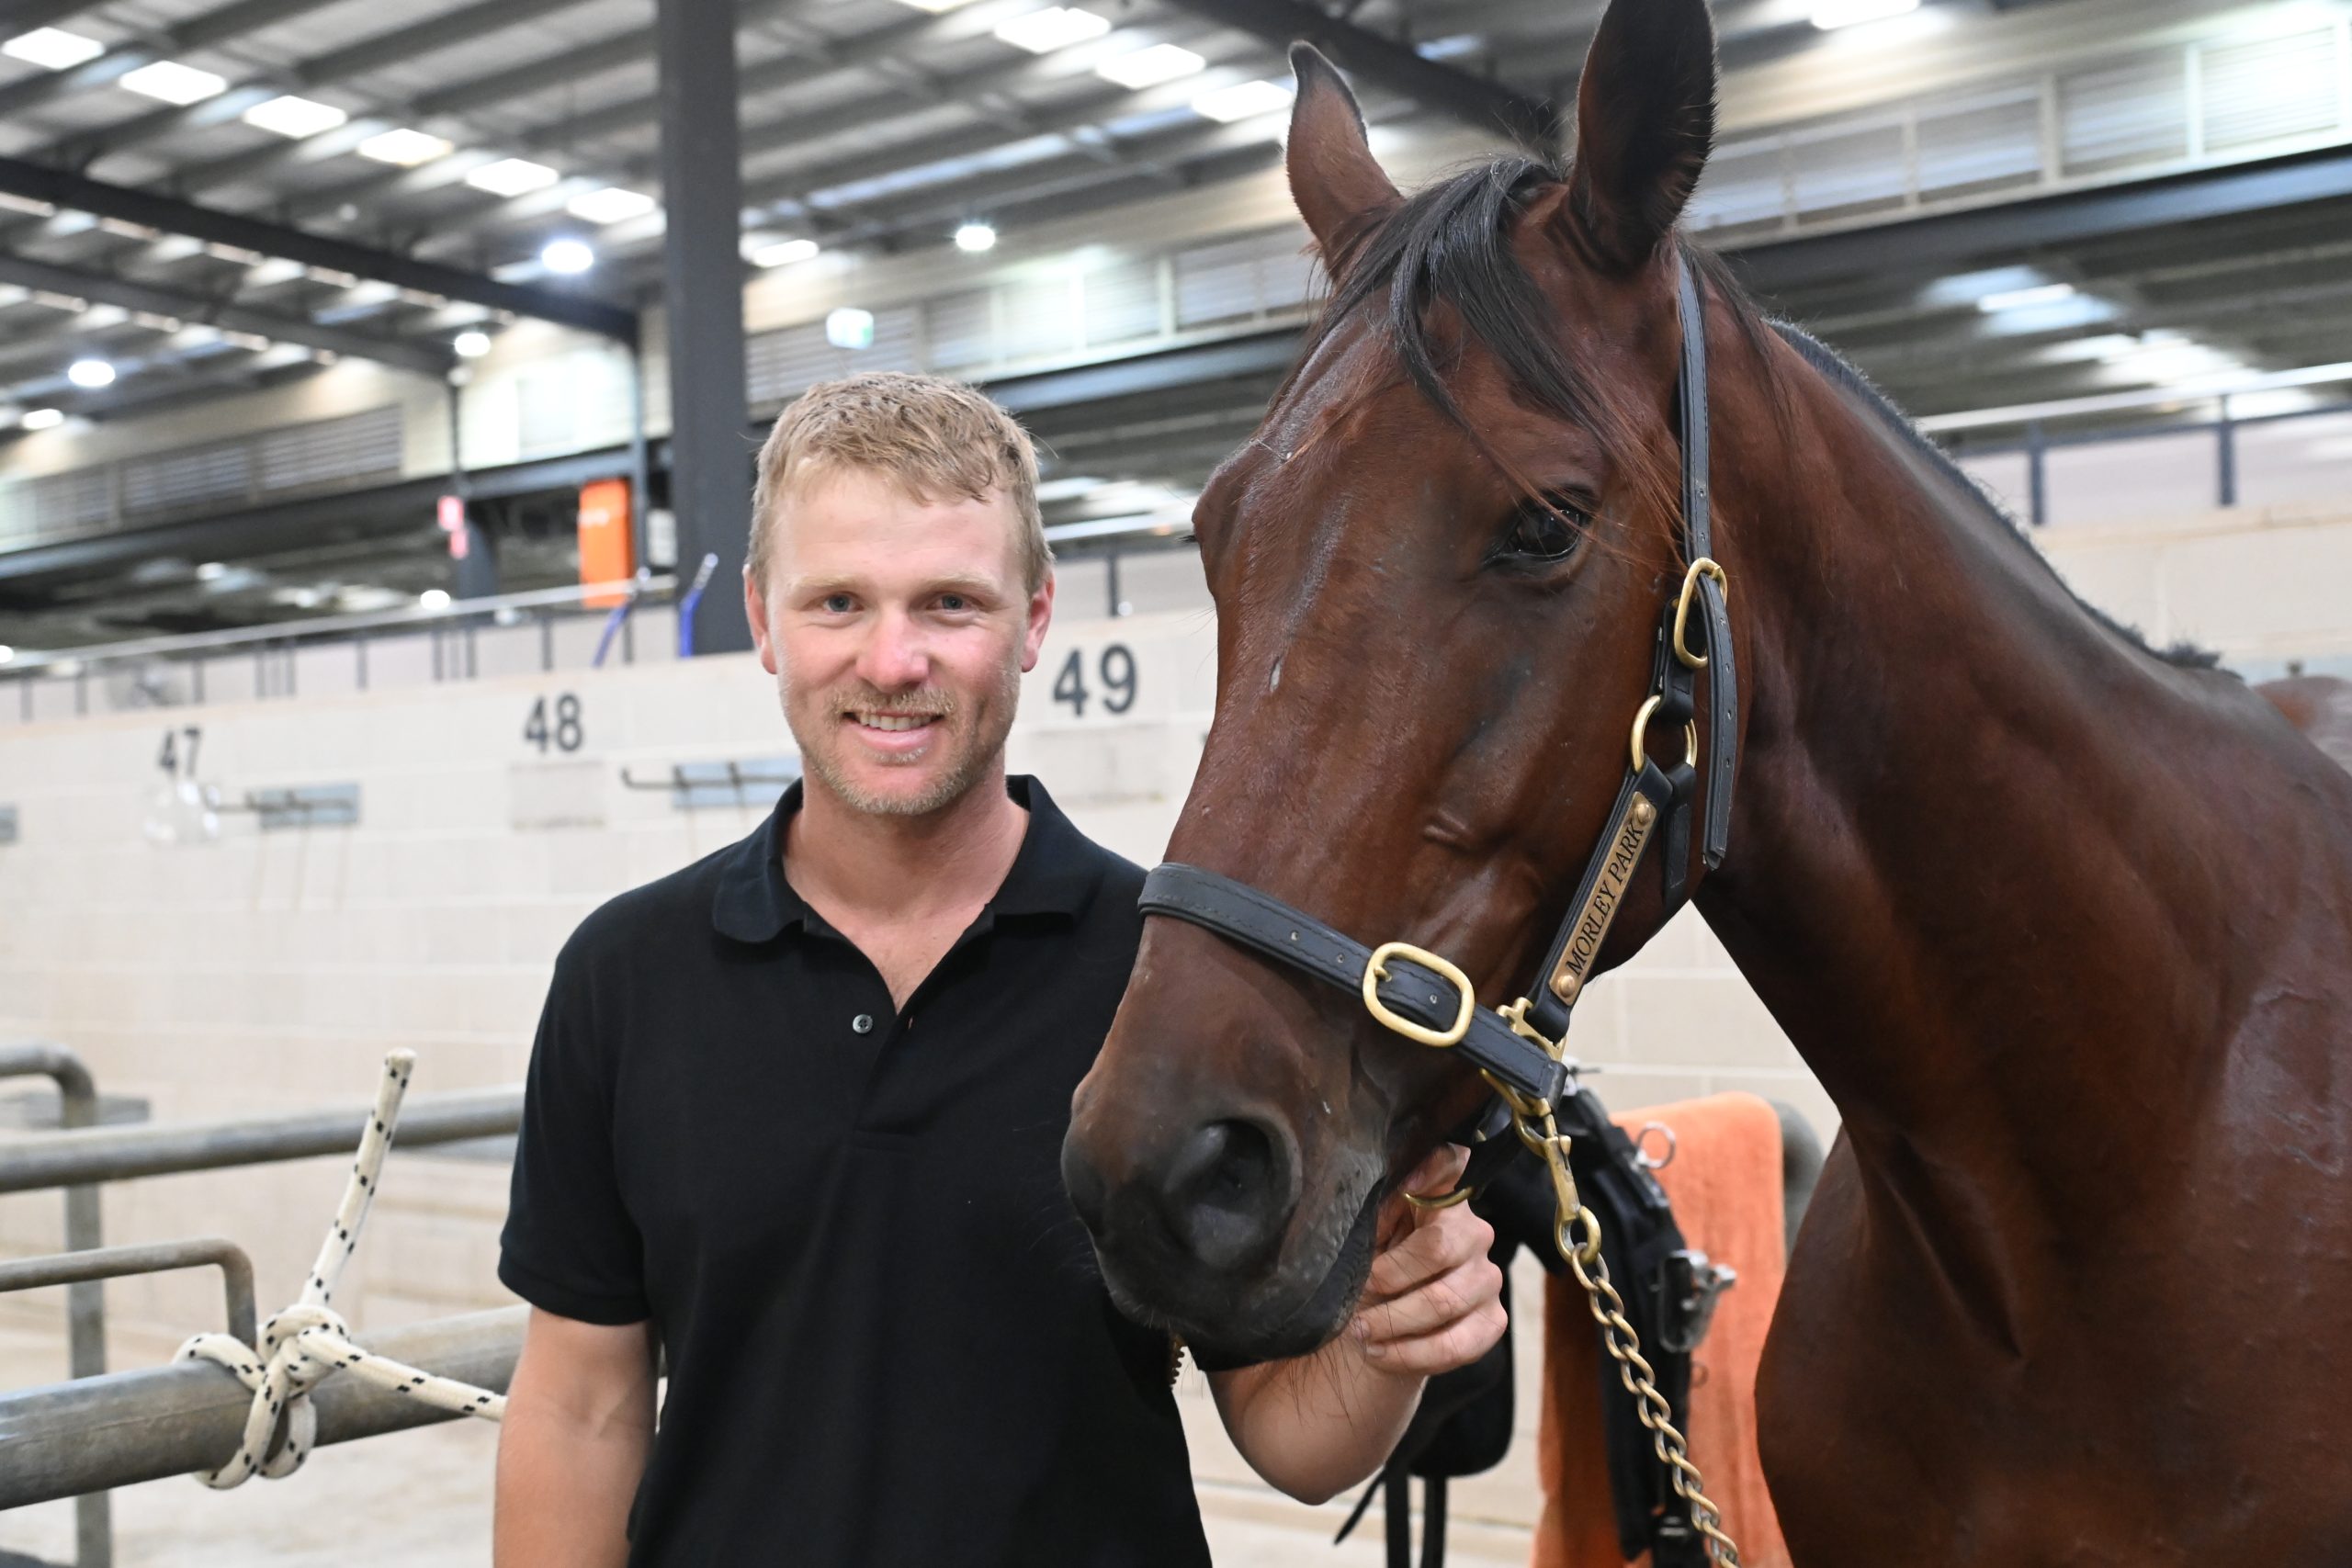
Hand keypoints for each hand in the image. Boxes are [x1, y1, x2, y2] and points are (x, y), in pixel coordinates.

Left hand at [1346, 1144, 1506, 1376]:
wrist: (1385, 1321)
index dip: (1432, 1167)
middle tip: (1356, 1296)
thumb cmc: (1374, 1266)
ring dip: (1394, 1323)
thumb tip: (1357, 1190)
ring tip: (1361, 1333)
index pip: (1450, 1164)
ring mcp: (1487, 1277)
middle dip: (1389, 1278)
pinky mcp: (1493, 1321)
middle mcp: (1474, 1232)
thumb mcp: (1366, 1235)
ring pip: (1444, 1302)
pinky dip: (1412, 1354)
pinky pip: (1457, 1345)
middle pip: (1438, 1248)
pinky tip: (1381, 1353)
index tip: (1406, 1182)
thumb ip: (1371, 1212)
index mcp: (1441, 1199)